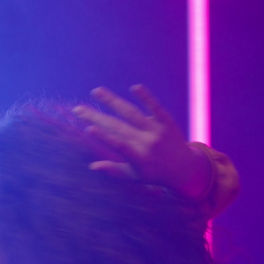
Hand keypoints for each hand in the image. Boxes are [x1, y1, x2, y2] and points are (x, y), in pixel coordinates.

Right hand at [72, 85, 211, 199]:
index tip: (88, 128)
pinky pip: (155, 107)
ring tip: (97, 91)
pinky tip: (134, 87)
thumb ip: (114, 169)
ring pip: (132, 113)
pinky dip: (146, 97)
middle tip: (79, 108)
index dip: (103, 137)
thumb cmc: (155, 174)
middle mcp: (147, 143)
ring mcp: (157, 131)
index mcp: (138, 159)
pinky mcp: (167, 122)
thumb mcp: (134, 176)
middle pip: (118, 126)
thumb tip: (92, 166)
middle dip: (97, 116)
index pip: (118, 145)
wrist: (185, 169)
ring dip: (113, 101)